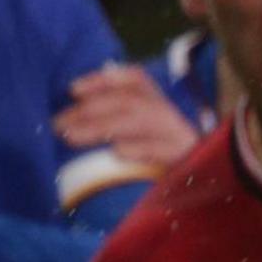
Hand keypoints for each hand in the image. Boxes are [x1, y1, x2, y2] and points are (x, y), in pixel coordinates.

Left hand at [57, 63, 207, 171]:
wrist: (203, 182)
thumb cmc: (159, 157)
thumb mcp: (140, 132)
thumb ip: (116, 118)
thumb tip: (72, 118)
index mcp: (158, 102)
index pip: (134, 79)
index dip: (104, 80)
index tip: (72, 89)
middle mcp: (169, 114)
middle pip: (129, 102)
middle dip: (90, 110)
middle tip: (58, 123)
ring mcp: (178, 135)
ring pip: (139, 121)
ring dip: (102, 127)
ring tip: (72, 137)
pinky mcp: (186, 157)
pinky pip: (162, 150)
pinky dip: (139, 149)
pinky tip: (117, 153)